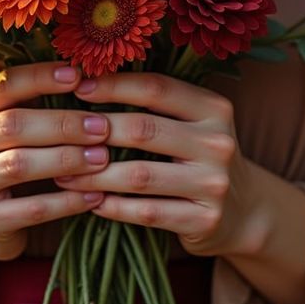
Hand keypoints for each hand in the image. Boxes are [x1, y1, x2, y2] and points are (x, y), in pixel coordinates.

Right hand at [0, 60, 111, 259]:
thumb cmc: (18, 151)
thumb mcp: (22, 120)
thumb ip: (42, 97)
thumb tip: (93, 72)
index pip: (3, 85)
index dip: (41, 78)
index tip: (78, 76)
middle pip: (12, 125)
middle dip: (63, 124)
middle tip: (103, 127)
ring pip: (17, 164)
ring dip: (65, 159)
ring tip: (102, 157)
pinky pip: (30, 209)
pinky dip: (66, 202)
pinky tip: (95, 195)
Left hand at [53, 71, 240, 254]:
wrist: (243, 210)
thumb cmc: (202, 157)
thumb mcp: (195, 124)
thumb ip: (159, 106)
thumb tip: (93, 84)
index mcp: (215, 108)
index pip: (158, 88)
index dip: (115, 85)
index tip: (79, 87)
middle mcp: (218, 141)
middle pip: (144, 129)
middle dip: (96, 132)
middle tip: (60, 136)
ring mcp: (213, 183)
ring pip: (140, 175)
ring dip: (95, 175)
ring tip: (64, 173)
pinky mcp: (204, 219)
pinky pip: (146, 213)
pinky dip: (113, 207)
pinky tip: (91, 203)